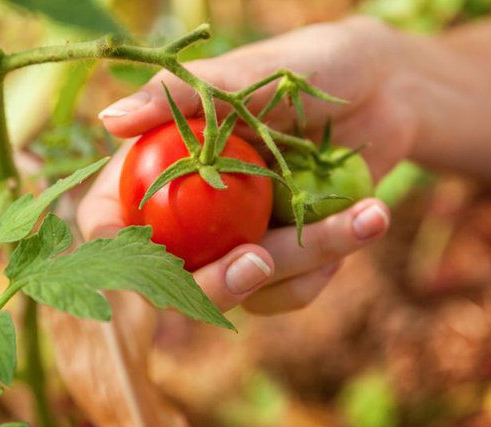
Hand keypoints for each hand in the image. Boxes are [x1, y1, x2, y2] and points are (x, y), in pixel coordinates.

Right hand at [79, 17, 402, 313]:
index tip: (153, 261)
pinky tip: (364, 220)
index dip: (116, 253)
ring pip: (239, 290)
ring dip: (303, 262)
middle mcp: (184, 213)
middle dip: (216, 284)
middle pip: (169, 281)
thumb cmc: (303, 66)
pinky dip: (325, 267)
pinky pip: (283, 296)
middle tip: (261, 262)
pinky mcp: (273, 260)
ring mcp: (228, 240)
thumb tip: (109, 119)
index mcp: (155, 167)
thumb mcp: (241, 76)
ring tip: (366, 215)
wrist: (382, 89)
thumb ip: (175, 97)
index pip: (107, 222)